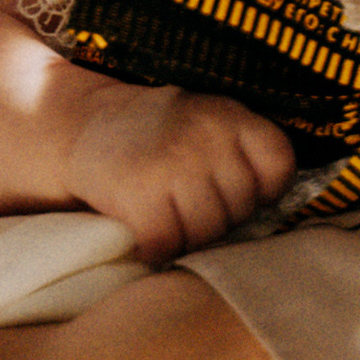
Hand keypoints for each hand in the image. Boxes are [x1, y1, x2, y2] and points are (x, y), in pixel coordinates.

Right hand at [55, 70, 296, 260]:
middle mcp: (204, 134)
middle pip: (240, 209)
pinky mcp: (140, 195)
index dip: (257, 187)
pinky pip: (167, 245)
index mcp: (227, 112)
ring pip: (206, 233)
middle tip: (184, 196)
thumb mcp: (205, 122)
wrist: (81, 126)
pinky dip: (154, 247)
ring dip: (185, 236)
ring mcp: (172, 164)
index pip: (277, 166)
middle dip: (217, 215)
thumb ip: (242, 153)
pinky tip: (144, 228)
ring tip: (164, 210)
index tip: (226, 183)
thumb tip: (278, 215)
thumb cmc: (155, 136)